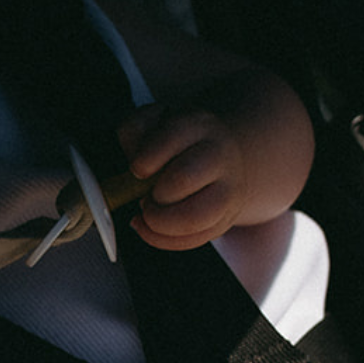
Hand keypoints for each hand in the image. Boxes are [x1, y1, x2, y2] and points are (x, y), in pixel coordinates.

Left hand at [118, 104, 250, 250]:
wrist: (227, 158)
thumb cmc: (181, 143)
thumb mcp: (156, 122)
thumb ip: (137, 132)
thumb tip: (135, 170)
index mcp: (199, 125)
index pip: (172, 136)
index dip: (145, 158)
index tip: (137, 170)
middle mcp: (219, 156)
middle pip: (182, 178)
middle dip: (154, 193)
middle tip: (145, 196)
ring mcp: (228, 191)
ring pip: (194, 217)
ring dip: (161, 222)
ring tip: (150, 214)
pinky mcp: (226, 221)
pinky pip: (194, 240)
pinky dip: (164, 240)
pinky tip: (151, 229)